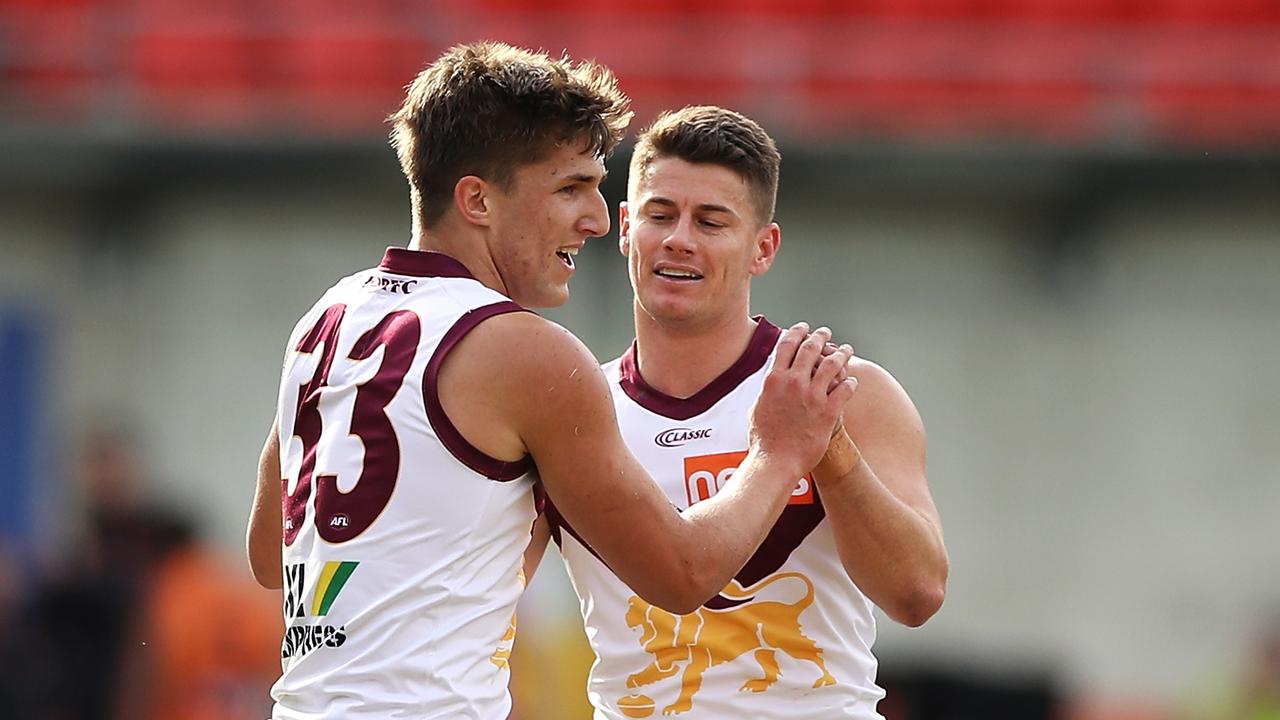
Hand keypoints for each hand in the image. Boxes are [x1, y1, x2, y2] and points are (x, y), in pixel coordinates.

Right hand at [749, 324, 856, 478]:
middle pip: (810, 349)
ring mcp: (812, 396)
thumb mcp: (756, 409)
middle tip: (826, 333)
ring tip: (846, 350)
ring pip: (832, 364)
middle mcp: (794, 383)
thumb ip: (766, 393)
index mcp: (774, 380)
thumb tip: (768, 386)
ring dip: (841, 354)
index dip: (797, 332)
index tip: (803, 328)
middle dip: (820, 337)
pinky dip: (850, 382)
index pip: (786, 345)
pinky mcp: (828, 411)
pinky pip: (845, 389)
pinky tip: (853, 381)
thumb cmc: (763, 441)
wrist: (776, 461)